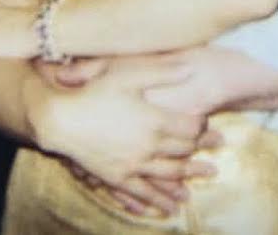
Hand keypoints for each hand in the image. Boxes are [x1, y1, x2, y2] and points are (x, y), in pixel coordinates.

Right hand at [34, 56, 219, 214]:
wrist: (60, 119)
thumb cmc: (94, 92)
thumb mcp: (128, 74)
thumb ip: (161, 71)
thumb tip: (190, 68)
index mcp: (154, 122)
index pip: (189, 128)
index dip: (202, 126)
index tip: (209, 122)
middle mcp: (148, 147)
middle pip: (182, 153)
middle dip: (201, 152)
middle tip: (217, 154)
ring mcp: (132, 166)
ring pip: (167, 176)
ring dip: (186, 180)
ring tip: (201, 183)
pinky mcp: (116, 177)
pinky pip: (141, 194)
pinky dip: (156, 201)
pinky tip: (165, 209)